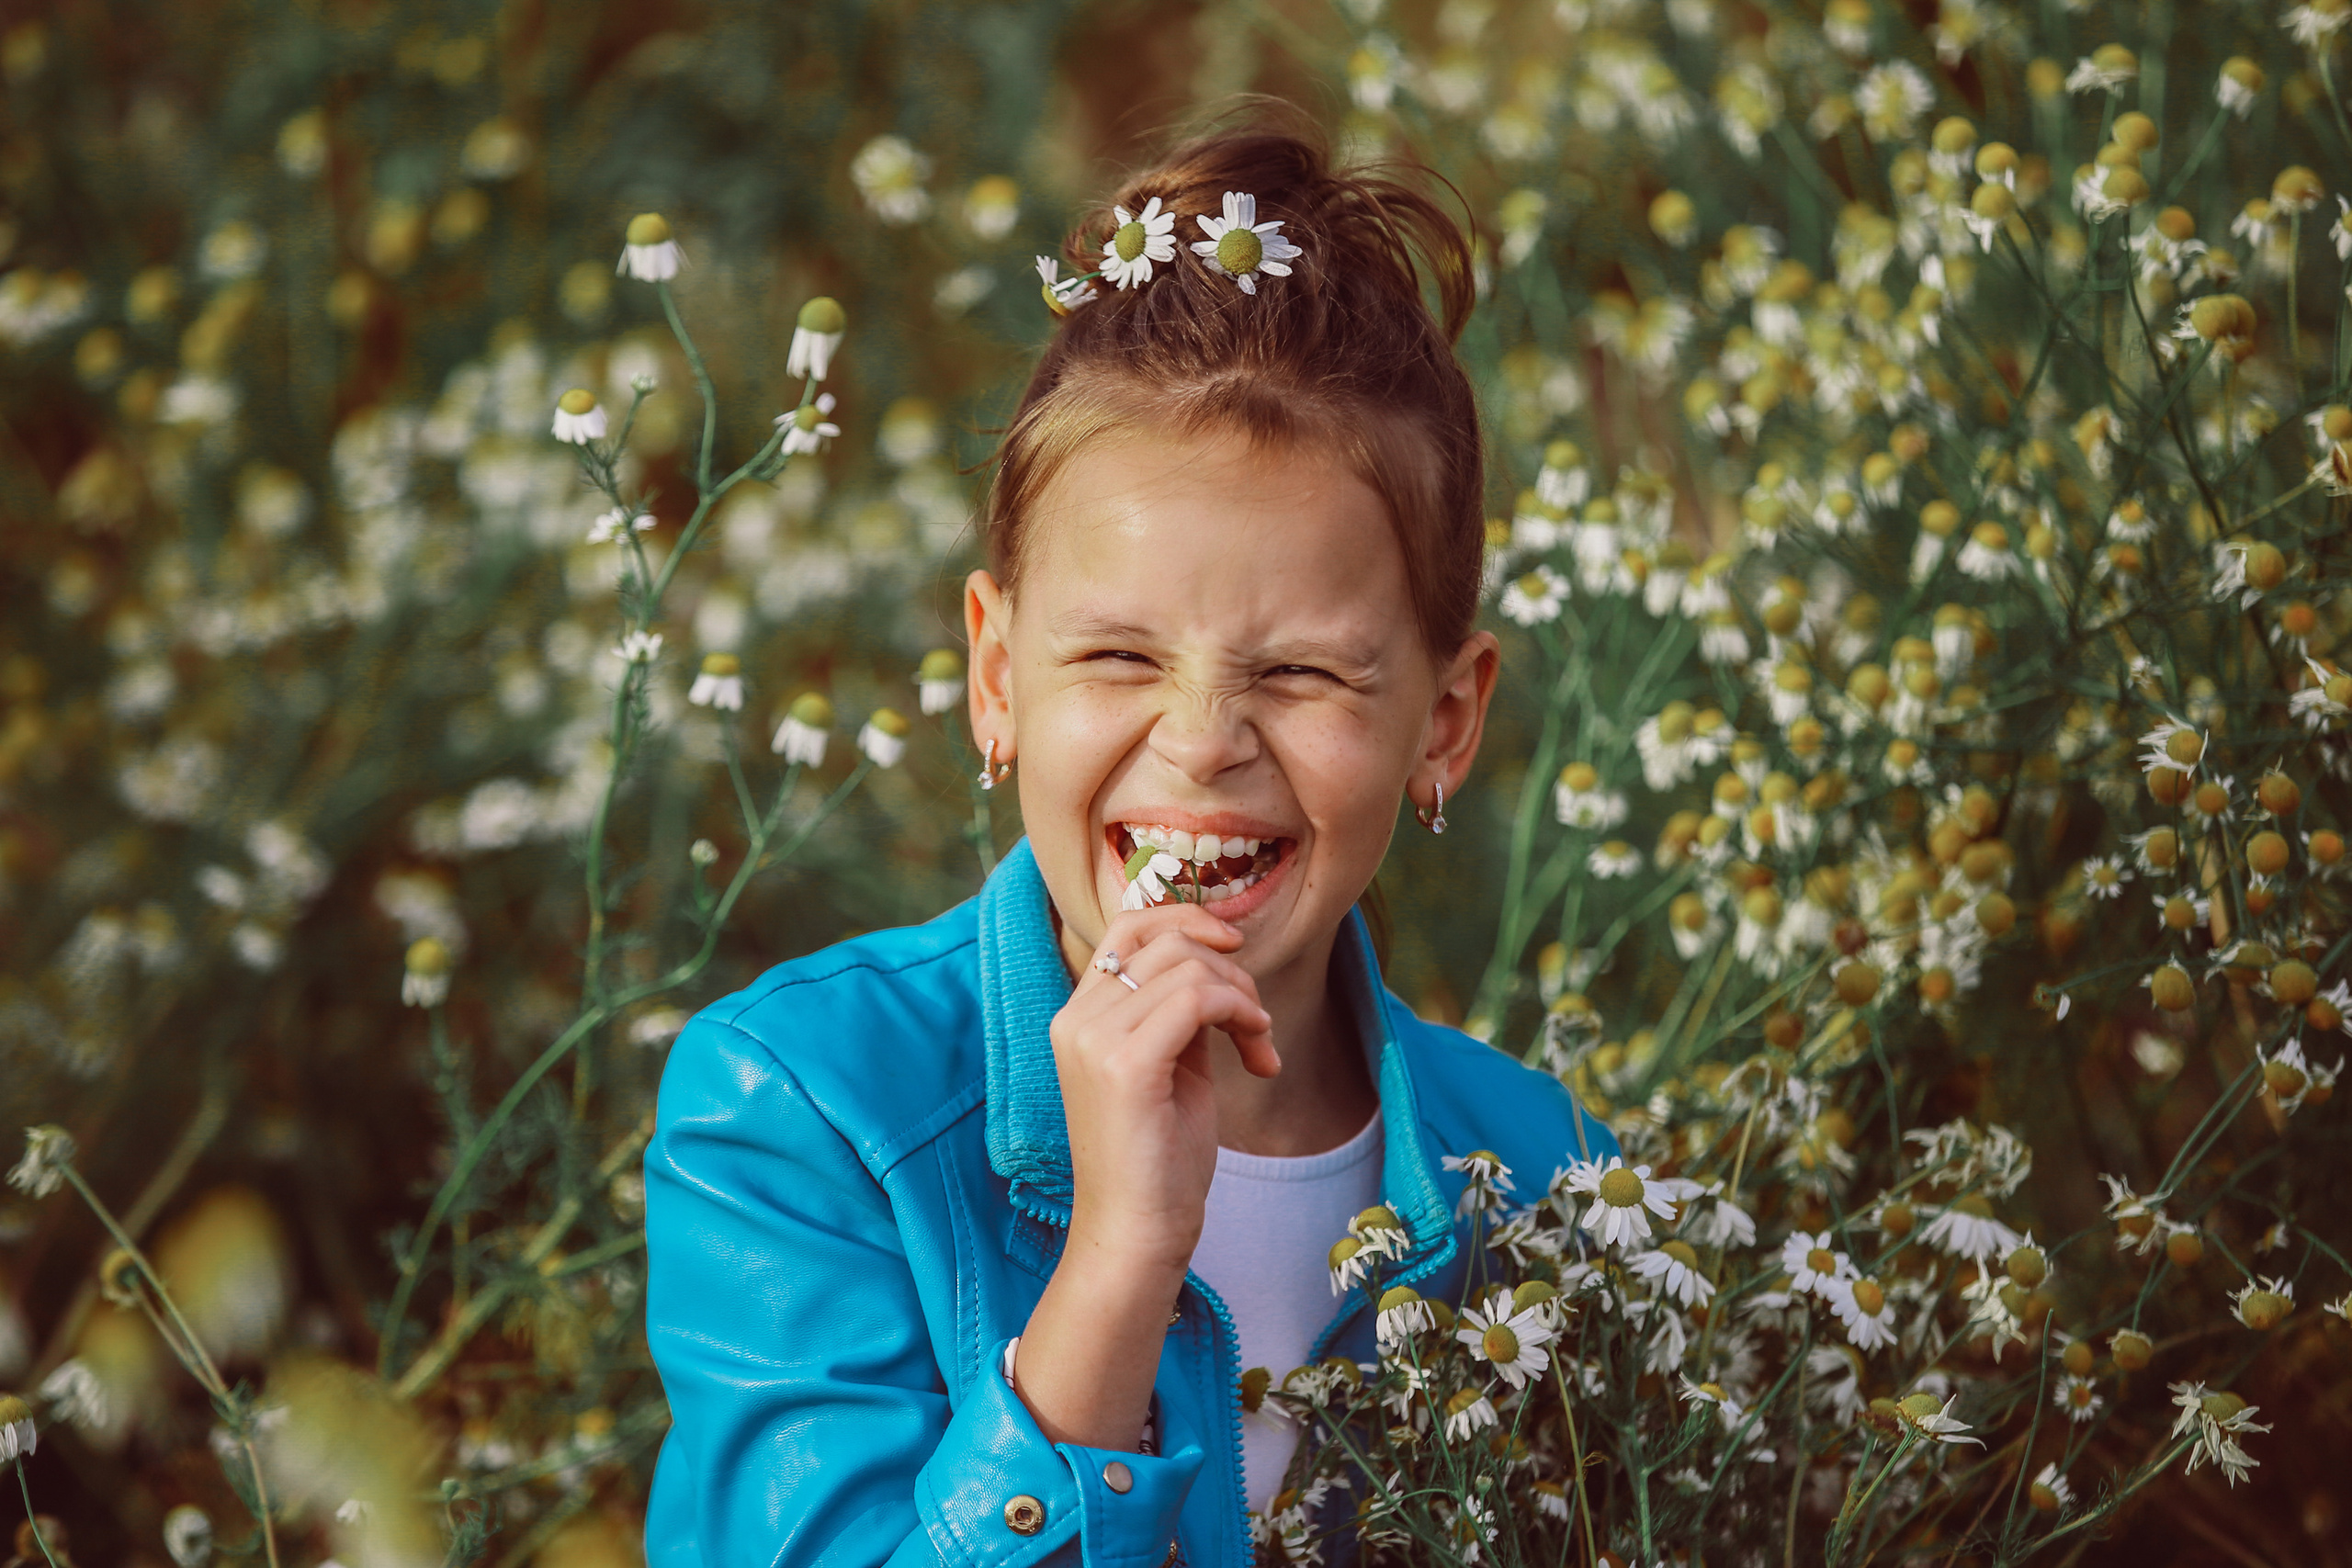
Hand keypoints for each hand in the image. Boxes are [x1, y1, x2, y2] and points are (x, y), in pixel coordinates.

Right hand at [1052, 903, 1279, 1271]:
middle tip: (1256, 1026)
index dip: (1188, 920)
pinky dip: (1240, 1015)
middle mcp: (1076, 1019)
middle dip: (1230, 971)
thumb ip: (1179, 1013)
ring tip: (1258, 1049)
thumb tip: (1219, 963)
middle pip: (1167, 942)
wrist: (1136, 1233)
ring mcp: (1094, 1039)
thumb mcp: (1170, 1066)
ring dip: (1243, 999)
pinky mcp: (1124, 1065)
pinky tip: (1257, 1056)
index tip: (1235, 947)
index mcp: (1079, 1016)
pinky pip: (1197, 999)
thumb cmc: (1158, 1160)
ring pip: (1189, 968)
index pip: (1129, 925)